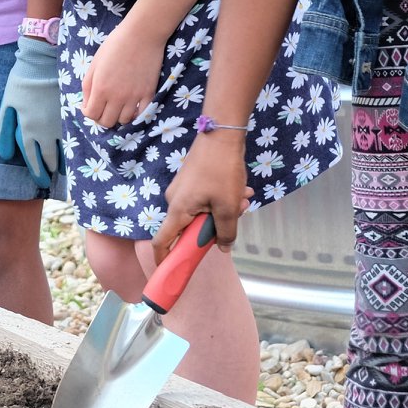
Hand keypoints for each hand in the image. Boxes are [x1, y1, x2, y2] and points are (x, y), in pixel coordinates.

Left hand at [0, 37, 63, 187]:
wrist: (45, 61)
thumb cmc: (22, 82)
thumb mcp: (8, 105)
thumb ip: (4, 130)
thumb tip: (6, 155)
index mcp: (28, 128)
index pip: (32, 157)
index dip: (37, 171)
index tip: (41, 181)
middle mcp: (45, 130)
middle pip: (48, 157)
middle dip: (49, 170)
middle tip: (51, 181)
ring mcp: (60, 123)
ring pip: (64, 150)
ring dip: (64, 162)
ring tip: (64, 172)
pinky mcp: (72, 115)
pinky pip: (74, 137)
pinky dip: (75, 147)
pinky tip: (76, 153)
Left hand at [80, 17, 164, 129]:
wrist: (141, 35)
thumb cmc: (114, 45)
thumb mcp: (94, 64)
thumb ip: (88, 86)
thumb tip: (87, 104)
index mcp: (101, 88)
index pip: (91, 115)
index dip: (88, 113)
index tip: (89, 106)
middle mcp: (117, 96)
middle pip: (107, 122)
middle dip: (101, 117)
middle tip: (103, 108)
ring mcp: (135, 97)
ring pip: (124, 121)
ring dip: (118, 116)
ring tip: (117, 106)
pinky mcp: (149, 94)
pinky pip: (142, 114)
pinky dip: (135, 114)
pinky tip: (131, 106)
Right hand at [153, 133, 252, 262]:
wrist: (221, 134)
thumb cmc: (222, 172)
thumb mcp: (228, 207)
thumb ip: (225, 232)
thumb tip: (222, 247)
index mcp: (178, 210)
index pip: (162, 241)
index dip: (163, 259)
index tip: (168, 272)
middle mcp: (174, 200)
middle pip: (189, 227)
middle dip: (214, 227)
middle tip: (237, 217)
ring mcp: (182, 189)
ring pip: (201, 211)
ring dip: (223, 210)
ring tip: (244, 198)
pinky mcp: (190, 180)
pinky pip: (203, 198)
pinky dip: (221, 199)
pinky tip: (240, 190)